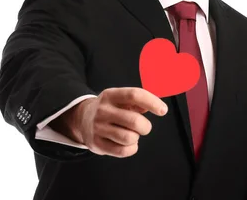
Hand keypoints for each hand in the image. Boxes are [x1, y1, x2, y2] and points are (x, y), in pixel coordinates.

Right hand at [52, 87, 167, 156]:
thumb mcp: (121, 99)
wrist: (83, 119)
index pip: (134, 95)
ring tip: (132, 134)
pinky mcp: (96, 144)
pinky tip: (128, 144)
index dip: (152, 102)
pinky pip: (122, 151)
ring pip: (129, 138)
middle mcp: (102, 110)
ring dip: (136, 138)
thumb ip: (139, 101)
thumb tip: (157, 107)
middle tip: (144, 127)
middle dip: (145, 127)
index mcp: (110, 95)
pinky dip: (131, 149)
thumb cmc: (112, 108)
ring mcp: (97, 128)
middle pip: (135, 121)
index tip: (163, 110)